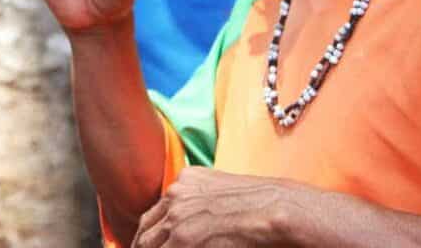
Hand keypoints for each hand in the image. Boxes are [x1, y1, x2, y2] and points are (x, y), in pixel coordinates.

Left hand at [131, 168, 302, 246]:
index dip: (150, 233)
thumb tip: (194, 222)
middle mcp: (175, 194)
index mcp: (185, 180)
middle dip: (145, 246)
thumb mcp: (224, 190)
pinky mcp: (183, 237)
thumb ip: (201, 201)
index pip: (155, 212)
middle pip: (146, 229)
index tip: (148, 245)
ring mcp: (177, 216)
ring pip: (149, 244)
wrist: (275, 208)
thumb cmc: (261, 203)